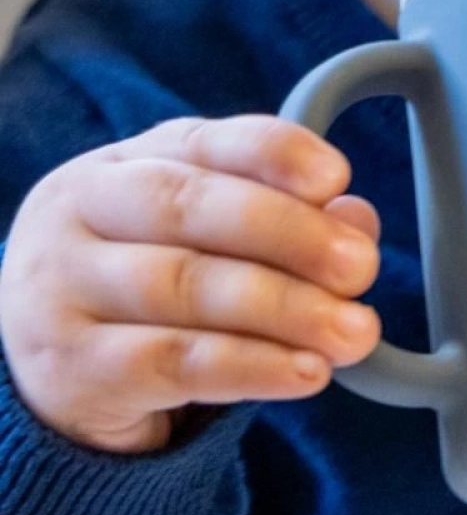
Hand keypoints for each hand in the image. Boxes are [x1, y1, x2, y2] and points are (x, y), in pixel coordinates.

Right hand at [0, 116, 382, 453]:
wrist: (56, 373)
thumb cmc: (151, 295)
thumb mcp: (210, 245)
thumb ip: (287, 225)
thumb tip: (358, 218)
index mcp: (123, 165)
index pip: (201, 142)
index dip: (271, 154)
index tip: (334, 176)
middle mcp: (81, 213)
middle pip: (189, 209)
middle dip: (291, 235)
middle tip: (361, 267)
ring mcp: (63, 289)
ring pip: (184, 286)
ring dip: (286, 310)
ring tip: (354, 332)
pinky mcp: (72, 367)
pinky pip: (173, 363)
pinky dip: (252, 368)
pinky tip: (308, 372)